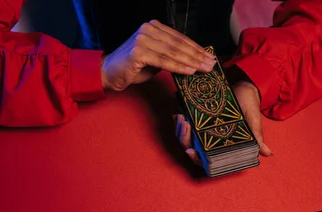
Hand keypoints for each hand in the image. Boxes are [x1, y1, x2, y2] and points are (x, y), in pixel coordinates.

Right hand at [101, 20, 216, 90]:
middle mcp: (148, 30)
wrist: (109, 73)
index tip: (210, 56)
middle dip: (197, 55)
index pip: (180, 38)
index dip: (196, 48)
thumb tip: (194, 61)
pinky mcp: (138, 52)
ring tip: (204, 69)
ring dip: (191, 61)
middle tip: (212, 64)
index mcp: (154, 27)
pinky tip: (190, 71)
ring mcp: (142, 39)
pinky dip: (178, 66)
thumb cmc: (133, 68)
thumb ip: (171, 56)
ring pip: (173, 52)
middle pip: (179, 44)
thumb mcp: (156, 59)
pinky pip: (163, 61)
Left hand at [175, 81, 273, 166]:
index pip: (205, 160)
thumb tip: (268, 154)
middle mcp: (210, 141)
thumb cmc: (249, 108)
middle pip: (191, 148)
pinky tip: (178, 112)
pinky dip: (178, 119)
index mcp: (222, 147)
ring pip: (184, 136)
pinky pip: (183, 122)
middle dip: (183, 139)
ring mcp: (202, 130)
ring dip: (179, 129)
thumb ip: (257, 139)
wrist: (245, 88)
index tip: (190, 151)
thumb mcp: (253, 123)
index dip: (196, 159)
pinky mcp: (197, 118)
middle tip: (184, 125)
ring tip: (181, 117)